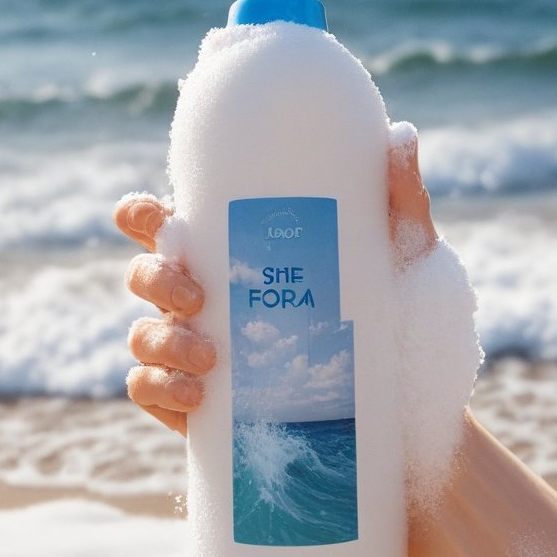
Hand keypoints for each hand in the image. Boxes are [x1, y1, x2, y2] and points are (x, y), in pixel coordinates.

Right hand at [115, 130, 435, 435]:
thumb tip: (399, 134)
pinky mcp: (202, 412)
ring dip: (161, 340)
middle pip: (145, 274)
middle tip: (198, 297)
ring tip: (209, 358)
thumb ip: (400, 202)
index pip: (166, 225)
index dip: (142, 215)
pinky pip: (151, 392)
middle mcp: (206, 301)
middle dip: (155, 278)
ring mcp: (198, 356)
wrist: (415, 421)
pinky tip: (195, 396)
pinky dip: (160, 389)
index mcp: (234, 255)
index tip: (160, 220)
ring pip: (144, 336)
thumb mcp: (405, 263)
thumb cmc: (403, 331)